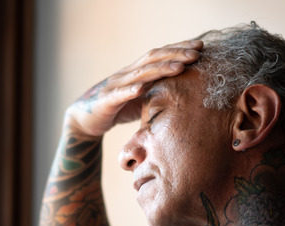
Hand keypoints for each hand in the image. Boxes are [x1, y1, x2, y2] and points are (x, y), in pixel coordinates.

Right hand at [64, 39, 202, 137]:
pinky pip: (118, 94)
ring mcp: (115, 85)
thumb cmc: (117, 109)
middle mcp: (127, 74)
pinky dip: (130, 91)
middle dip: (176, 54)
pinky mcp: (105, 101)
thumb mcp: (142, 100)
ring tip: (179, 67)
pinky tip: (141, 89)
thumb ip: (159, 93)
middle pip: (153, 58)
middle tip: (197, 53)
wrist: (84, 120)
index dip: (179, 48)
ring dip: (160, 69)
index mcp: (137, 72)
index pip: (160, 55)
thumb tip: (185, 95)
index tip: (200, 46)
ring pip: (140, 74)